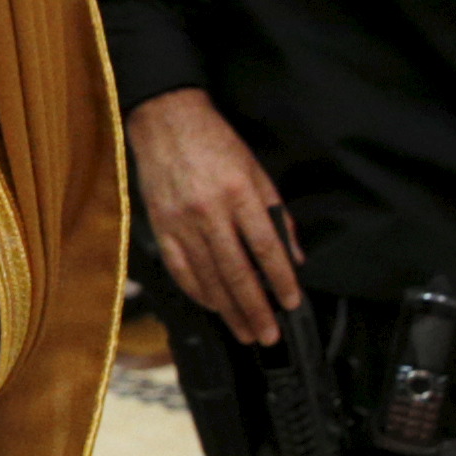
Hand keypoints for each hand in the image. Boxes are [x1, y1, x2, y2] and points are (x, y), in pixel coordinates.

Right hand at [125, 90, 300, 345]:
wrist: (166, 121)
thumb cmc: (215, 142)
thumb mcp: (256, 170)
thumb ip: (276, 213)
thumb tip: (293, 255)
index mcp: (238, 193)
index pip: (265, 247)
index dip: (280, 280)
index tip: (291, 302)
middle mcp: (209, 211)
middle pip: (236, 271)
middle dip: (255, 309)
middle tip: (269, 335)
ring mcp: (181, 223)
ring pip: (208, 278)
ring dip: (229, 310)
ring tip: (245, 332)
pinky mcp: (161, 227)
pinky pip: (181, 270)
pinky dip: (198, 292)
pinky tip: (214, 307)